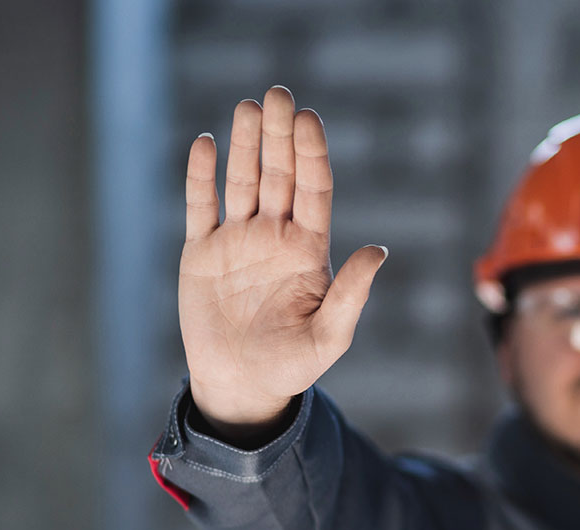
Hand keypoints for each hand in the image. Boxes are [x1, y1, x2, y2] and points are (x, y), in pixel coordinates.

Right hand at [179, 85, 386, 436]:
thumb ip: (352, 294)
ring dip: (245, 144)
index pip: (314, 190)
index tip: (310, 120)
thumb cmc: (293, 365)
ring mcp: (237, 241)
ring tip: (249, 105)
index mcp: (308, 250)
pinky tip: (204, 142)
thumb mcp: (329, 336)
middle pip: (279, 174)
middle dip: (280, 135)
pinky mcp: (201, 254)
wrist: (243, 386)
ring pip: (242, 181)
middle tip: (280, 93)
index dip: (312, 154)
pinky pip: (200, 206)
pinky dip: (200, 175)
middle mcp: (274, 237)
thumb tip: (379, 251)